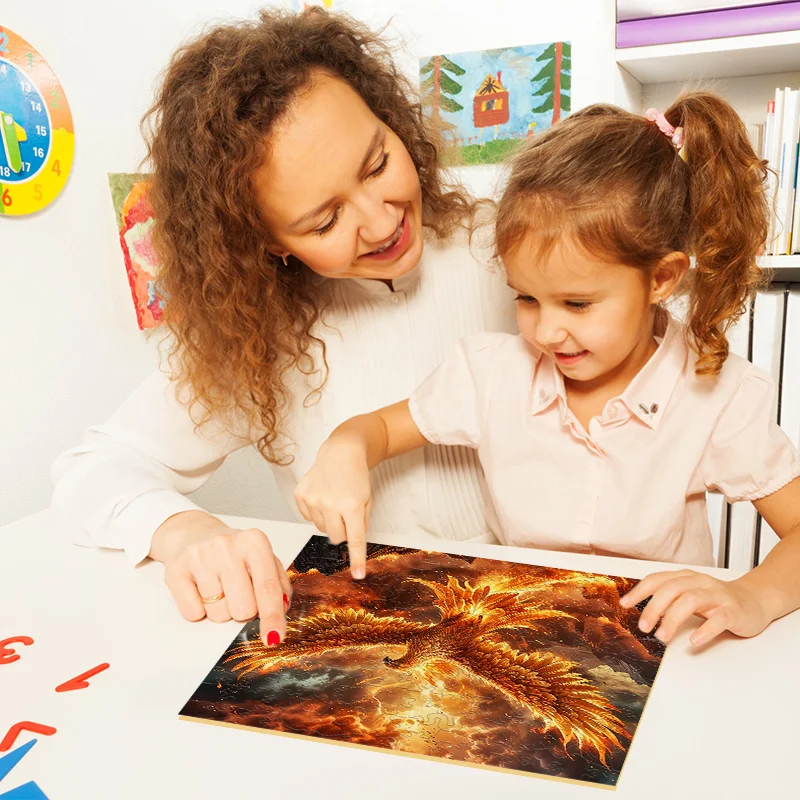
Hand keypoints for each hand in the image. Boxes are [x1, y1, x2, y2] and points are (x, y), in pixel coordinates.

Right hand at [151, 511, 291, 646]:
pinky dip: (198, 609)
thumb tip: (281, 610)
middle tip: (237, 591)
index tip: (274, 638)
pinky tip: (200, 589)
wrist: (196, 534)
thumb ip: (278, 584)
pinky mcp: (176, 569)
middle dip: (243, 610)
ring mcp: (200, 556)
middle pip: (244, 609)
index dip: (272, 617)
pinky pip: (193, 613)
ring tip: (218, 586)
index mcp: (255, 542)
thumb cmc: (234, 553)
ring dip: (220, 609)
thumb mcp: (263, 560)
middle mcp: (227, 546)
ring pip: (218, 614)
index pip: (267, 588)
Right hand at [294, 439, 371, 579]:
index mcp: (351, 506)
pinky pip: (307, 517)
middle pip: (335, 538)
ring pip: (321, 528)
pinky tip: (322, 497)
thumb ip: (361, 523)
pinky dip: (316, 512)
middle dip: (342, 531)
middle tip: (345, 515)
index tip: (359, 574)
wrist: (341, 452)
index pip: (355, 539)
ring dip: (329, 521)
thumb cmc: (356, 476)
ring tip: (334, 501)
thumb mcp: (367, 500)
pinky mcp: (300, 495)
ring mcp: (313, 499)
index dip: (357, 559)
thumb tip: (351, 544)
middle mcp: (331, 504)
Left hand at [620, 568, 771, 646]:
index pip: (657, 579)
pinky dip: (705, 630)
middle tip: (643, 627)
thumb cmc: (716, 600)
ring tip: (662, 636)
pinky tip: (694, 641)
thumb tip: (641, 611)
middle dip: (653, 607)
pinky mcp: (733, 612)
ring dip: (672, 619)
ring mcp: (717, 596)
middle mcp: (700, 583)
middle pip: (671, 589)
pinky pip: (719, 619)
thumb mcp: (689, 594)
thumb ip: (668, 599)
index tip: (624, 604)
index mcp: (686, 577)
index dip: (639, 591)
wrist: (754, 601)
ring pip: (691, 600)